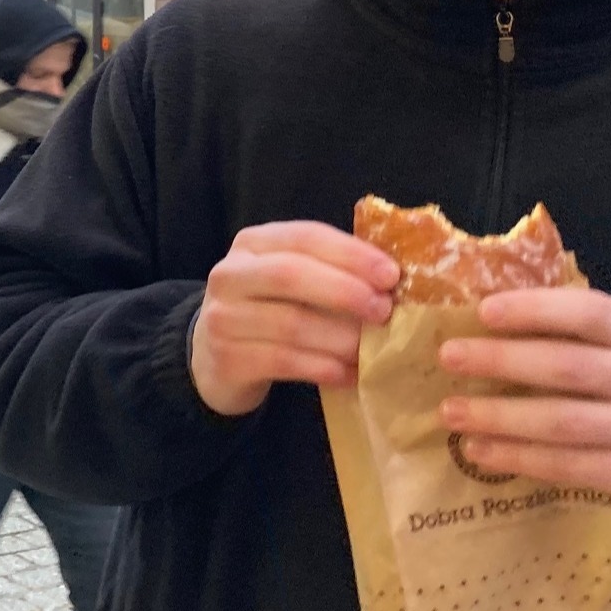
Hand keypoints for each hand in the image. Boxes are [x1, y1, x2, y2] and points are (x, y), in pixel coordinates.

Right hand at [191, 222, 398, 416]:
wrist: (214, 357)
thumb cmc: (269, 310)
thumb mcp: (290, 279)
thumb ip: (331, 270)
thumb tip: (395, 279)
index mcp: (252, 243)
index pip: (304, 237)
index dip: (350, 254)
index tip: (391, 274)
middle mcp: (230, 275)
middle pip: (290, 275)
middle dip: (344, 291)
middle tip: (384, 311)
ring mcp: (223, 318)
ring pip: (290, 324)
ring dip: (340, 338)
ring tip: (372, 350)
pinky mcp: (227, 359)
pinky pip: (284, 362)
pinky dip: (324, 368)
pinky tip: (349, 374)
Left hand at [440, 289, 610, 530]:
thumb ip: (578, 339)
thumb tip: (486, 319)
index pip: (593, 313)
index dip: (536, 309)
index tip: (483, 311)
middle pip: (570, 366)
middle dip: (503, 360)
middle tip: (449, 357)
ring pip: (564, 421)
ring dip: (500, 416)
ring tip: (451, 412)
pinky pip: (570, 465)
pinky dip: (519, 458)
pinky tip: (480, 451)